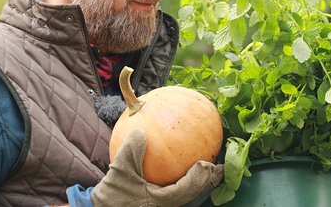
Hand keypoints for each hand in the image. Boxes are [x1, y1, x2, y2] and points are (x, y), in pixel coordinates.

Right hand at [91, 129, 222, 206]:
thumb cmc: (112, 194)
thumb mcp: (119, 171)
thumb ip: (130, 152)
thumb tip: (139, 131)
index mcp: (160, 203)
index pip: (185, 191)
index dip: (198, 179)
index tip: (206, 164)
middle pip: (194, 197)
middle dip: (207, 183)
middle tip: (218, 167)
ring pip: (189, 198)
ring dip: (200, 184)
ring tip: (210, 169)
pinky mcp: (162, 206)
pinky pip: (179, 194)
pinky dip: (187, 183)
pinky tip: (187, 168)